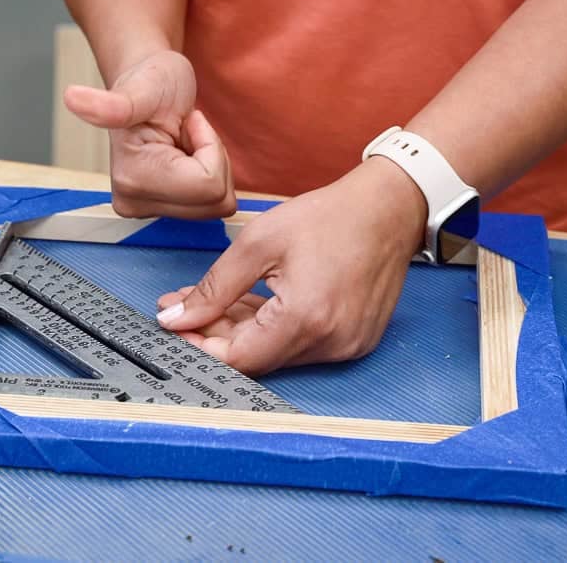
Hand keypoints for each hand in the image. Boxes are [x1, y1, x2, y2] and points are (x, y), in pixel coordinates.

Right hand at [63, 50, 235, 218]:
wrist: (151, 83)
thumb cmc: (151, 81)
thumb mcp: (141, 88)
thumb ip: (112, 104)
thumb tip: (72, 98)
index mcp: (131, 180)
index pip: (208, 185)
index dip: (210, 149)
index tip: (187, 123)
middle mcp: (135, 203)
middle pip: (213, 200)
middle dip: (212, 160)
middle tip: (185, 132)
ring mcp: (148, 211)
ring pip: (217, 204)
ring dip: (212, 167)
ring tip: (184, 141)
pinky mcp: (163, 210)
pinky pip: (213, 203)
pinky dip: (211, 175)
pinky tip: (186, 155)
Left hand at [155, 158, 427, 375]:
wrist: (390, 208)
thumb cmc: (331, 217)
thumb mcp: (259, 242)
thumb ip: (214, 288)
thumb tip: (175, 318)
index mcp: (305, 320)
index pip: (238, 359)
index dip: (201, 346)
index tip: (176, 327)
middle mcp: (330, 343)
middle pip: (257, 358)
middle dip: (217, 335)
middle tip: (188, 307)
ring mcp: (347, 345)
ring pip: (277, 352)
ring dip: (243, 332)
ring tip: (219, 300)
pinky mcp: (355, 340)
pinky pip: (302, 345)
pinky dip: (274, 329)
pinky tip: (253, 303)